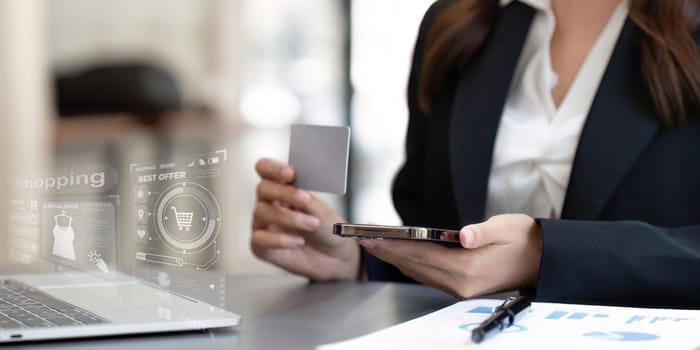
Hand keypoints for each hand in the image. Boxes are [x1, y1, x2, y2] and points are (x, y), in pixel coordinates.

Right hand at [251, 158, 359, 280]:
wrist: (336, 257)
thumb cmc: (328, 230)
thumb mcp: (322, 211)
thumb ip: (306, 199)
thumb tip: (296, 189)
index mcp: (284, 188)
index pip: (266, 168)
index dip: (273, 168)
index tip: (289, 173)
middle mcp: (270, 203)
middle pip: (263, 188)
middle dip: (284, 193)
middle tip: (304, 199)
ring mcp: (264, 224)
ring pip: (261, 212)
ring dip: (289, 217)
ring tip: (312, 224)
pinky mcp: (261, 247)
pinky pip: (259, 239)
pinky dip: (280, 240)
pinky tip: (298, 242)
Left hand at [358, 214, 542, 297]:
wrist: (542, 260)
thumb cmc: (525, 240)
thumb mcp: (508, 228)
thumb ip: (485, 232)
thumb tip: (464, 235)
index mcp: (470, 270)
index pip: (423, 254)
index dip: (395, 244)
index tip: (372, 235)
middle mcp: (460, 284)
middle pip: (414, 265)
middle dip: (387, 250)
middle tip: (362, 236)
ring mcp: (458, 288)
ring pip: (417, 271)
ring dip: (394, 256)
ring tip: (373, 240)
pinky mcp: (459, 285)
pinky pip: (426, 274)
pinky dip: (408, 261)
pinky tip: (397, 251)